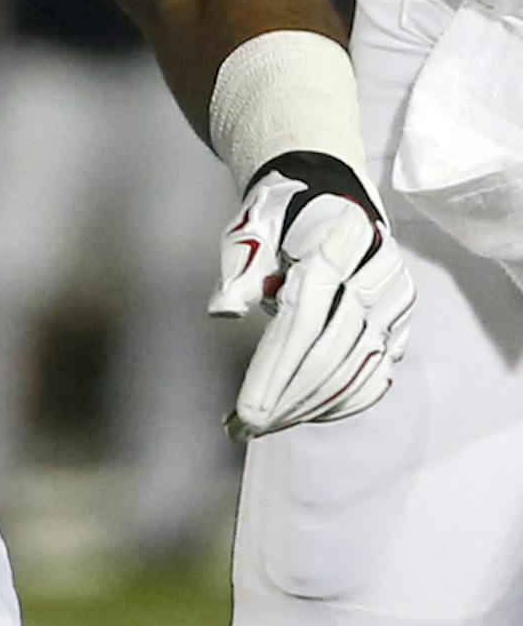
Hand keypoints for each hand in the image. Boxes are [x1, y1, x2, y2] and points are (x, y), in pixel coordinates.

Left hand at [211, 152, 413, 437]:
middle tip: (249, 428)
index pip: (303, 322)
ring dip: (312, 405)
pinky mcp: (401, 319)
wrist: (327, 197)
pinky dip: (346, 400)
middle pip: (331, 351)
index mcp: (334, 244)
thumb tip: (224, 310)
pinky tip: (311, 414)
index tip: (247, 412)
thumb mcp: (250, 228)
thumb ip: (238, 267)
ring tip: (270, 425)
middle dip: (288, 398)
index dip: (275, 371)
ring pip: (357, 367)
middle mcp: (374, 273)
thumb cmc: (279, 217)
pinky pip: (378, 371)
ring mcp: (394, 298)